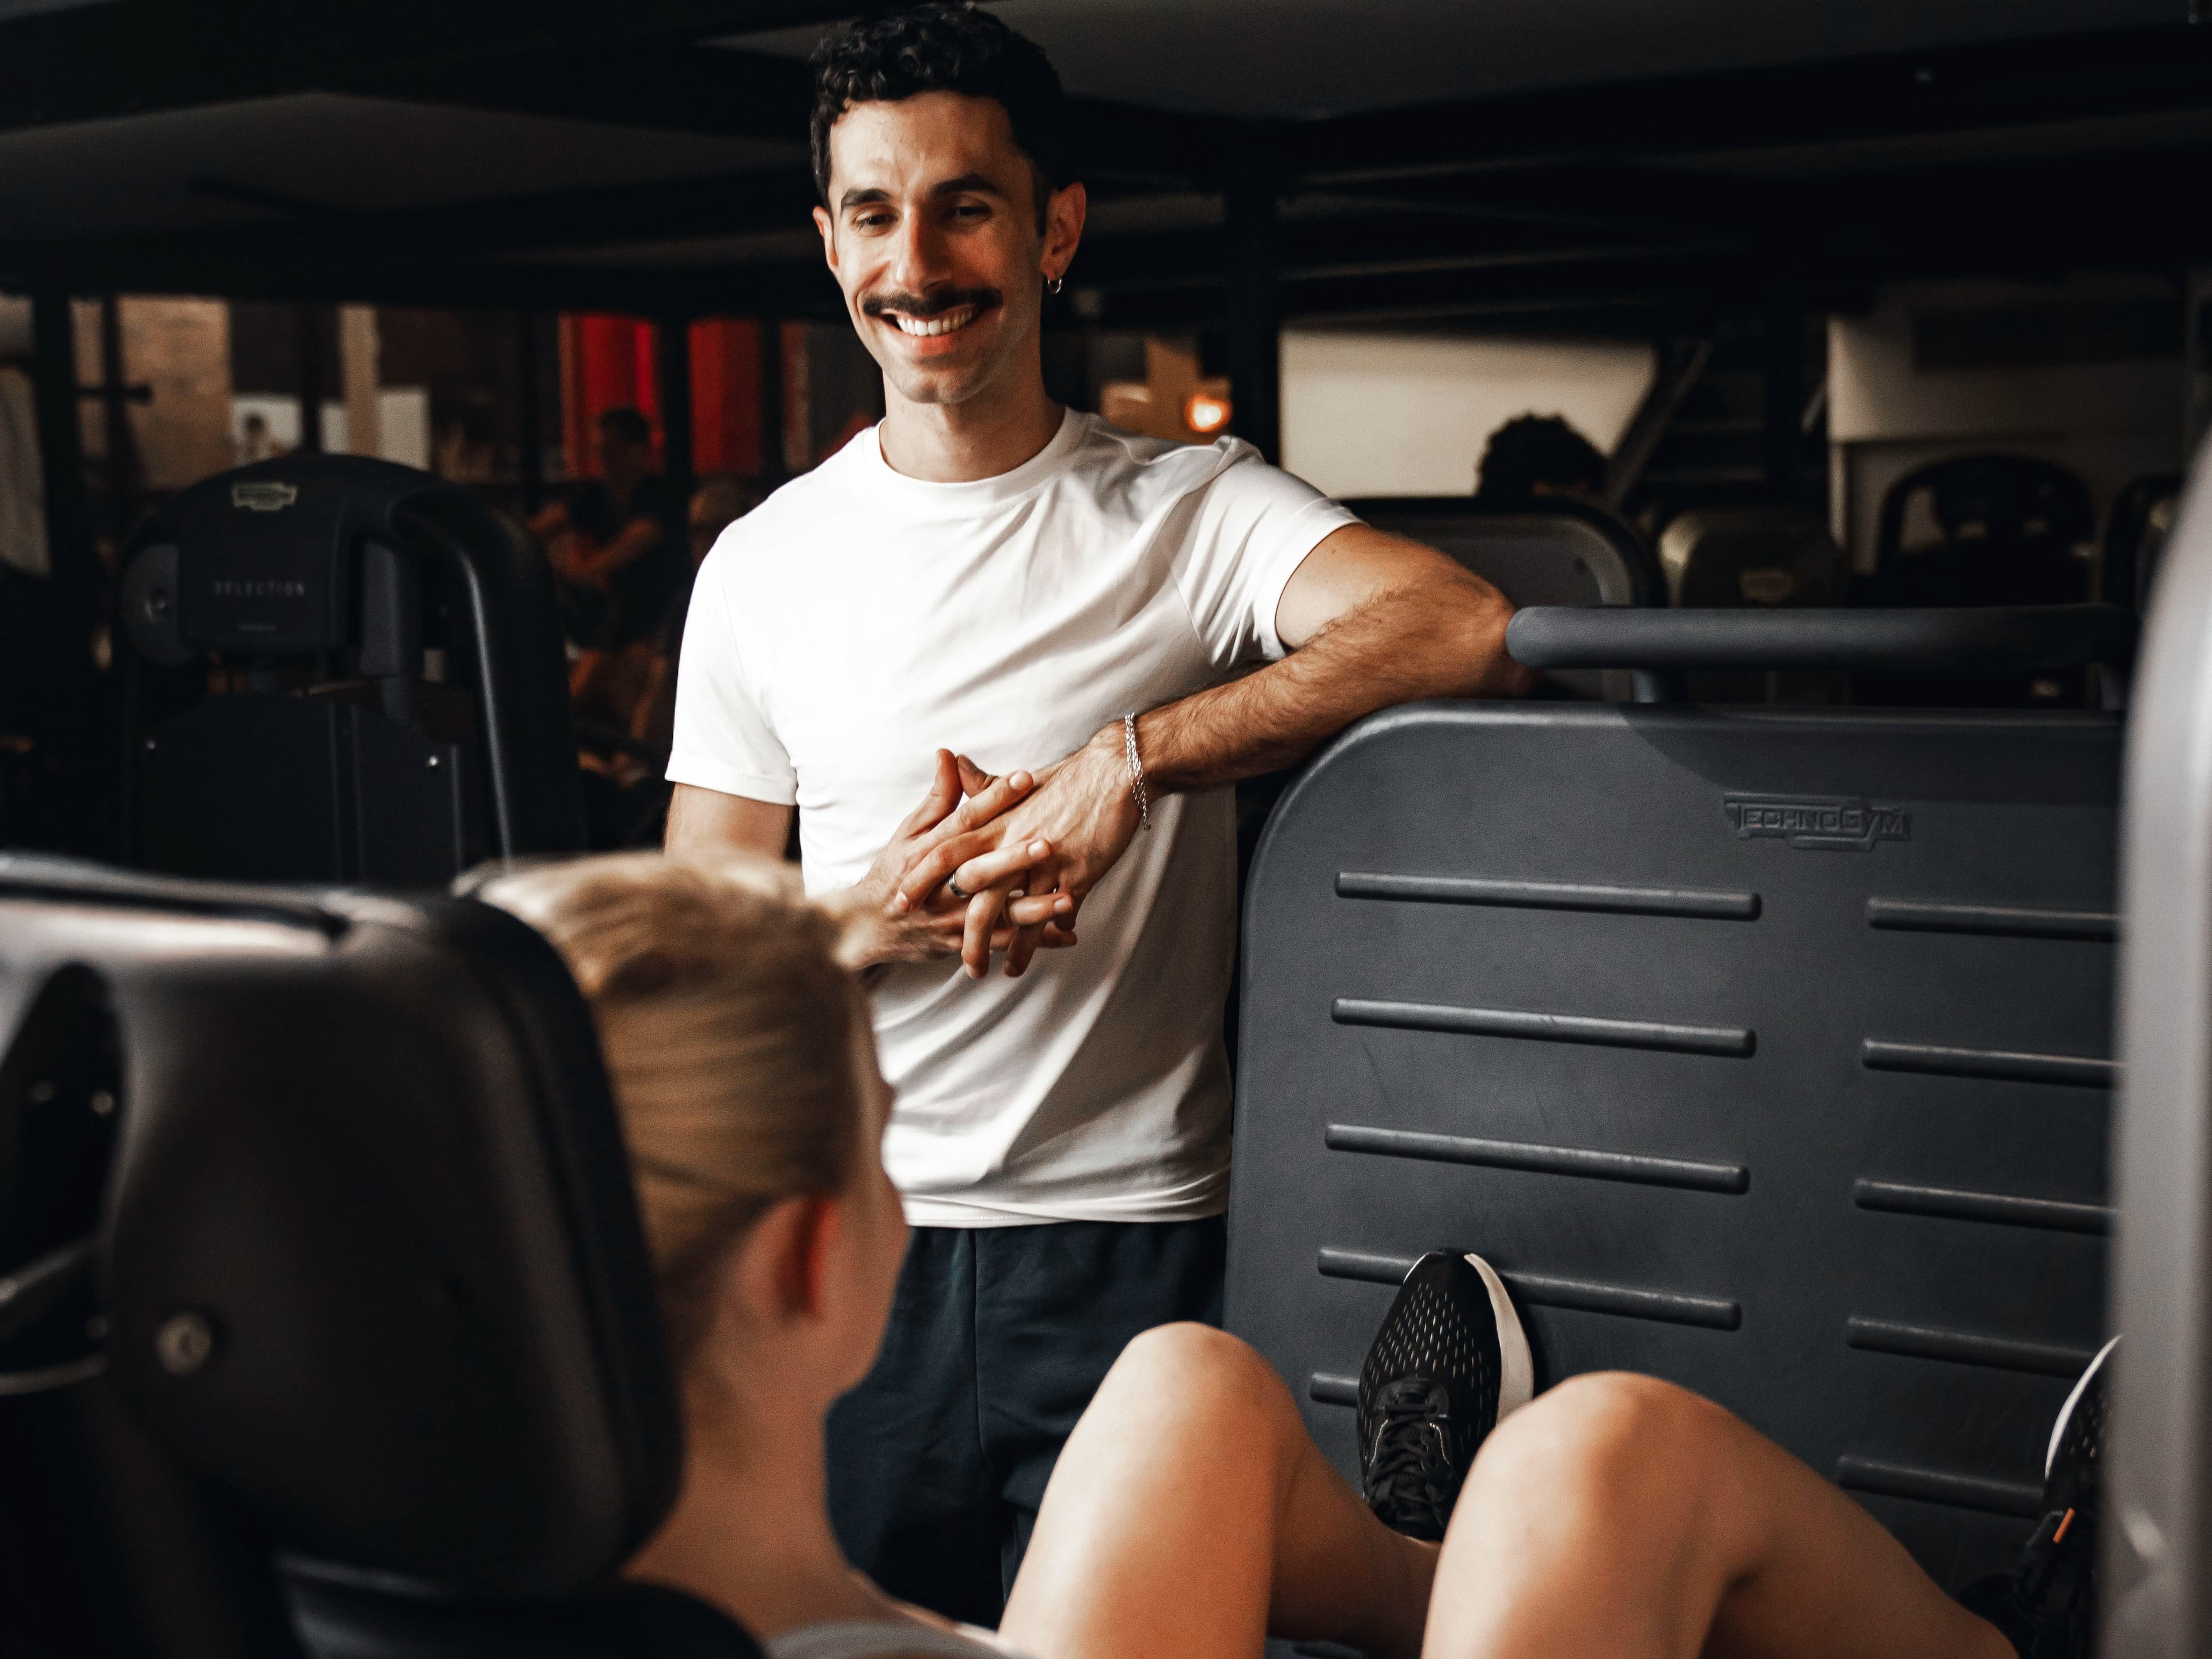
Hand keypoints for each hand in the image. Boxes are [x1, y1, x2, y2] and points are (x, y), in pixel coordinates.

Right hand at [835, 750, 1071, 972]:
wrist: (866, 925)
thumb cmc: (893, 871)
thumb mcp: (908, 832)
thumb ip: (937, 798)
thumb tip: (948, 753)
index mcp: (927, 851)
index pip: (963, 821)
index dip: (993, 799)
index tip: (1025, 778)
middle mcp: (939, 886)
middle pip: (979, 870)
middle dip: (1014, 857)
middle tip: (1050, 842)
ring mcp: (950, 918)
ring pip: (995, 915)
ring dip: (1033, 909)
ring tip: (1069, 898)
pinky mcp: (960, 944)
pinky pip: (1001, 944)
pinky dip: (1034, 942)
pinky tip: (1068, 935)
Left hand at [894, 725, 1140, 957]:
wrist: (1115, 773)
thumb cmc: (1069, 777)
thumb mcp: (1019, 783)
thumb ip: (983, 786)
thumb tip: (954, 763)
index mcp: (997, 823)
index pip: (945, 853)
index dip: (922, 878)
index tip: (903, 899)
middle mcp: (1013, 845)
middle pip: (976, 896)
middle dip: (965, 934)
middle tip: (956, 959)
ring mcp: (1044, 863)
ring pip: (1014, 915)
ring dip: (1005, 948)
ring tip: (999, 972)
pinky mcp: (1074, 875)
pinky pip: (1054, 915)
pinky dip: (1046, 936)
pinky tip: (1038, 952)